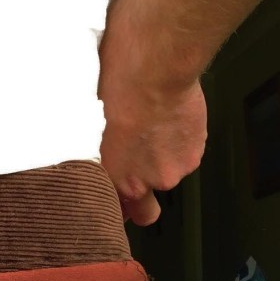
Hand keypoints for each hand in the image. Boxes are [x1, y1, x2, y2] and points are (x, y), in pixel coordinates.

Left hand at [98, 73, 206, 226]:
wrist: (153, 68)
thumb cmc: (114, 85)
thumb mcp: (86, 123)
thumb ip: (93, 154)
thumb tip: (93, 156)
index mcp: (108, 177)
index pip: (113, 212)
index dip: (115, 206)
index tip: (114, 199)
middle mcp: (142, 183)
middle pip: (145, 211)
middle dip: (142, 202)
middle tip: (138, 174)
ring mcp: (171, 171)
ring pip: (166, 175)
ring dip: (161, 160)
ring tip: (152, 127)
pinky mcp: (193, 155)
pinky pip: (185, 156)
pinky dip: (179, 143)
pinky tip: (169, 120)